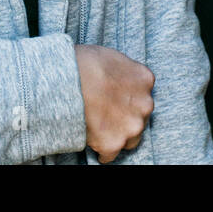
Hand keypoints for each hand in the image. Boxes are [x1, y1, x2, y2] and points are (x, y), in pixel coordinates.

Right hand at [74, 44, 154, 162]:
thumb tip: (121, 79)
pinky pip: (110, 154)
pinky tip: (92, 140)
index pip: (143, 93)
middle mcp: (145, 104)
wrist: (67, 81)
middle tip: (106, 113)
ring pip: (130, 138)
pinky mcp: (114, 143)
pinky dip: (102, 150)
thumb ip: (125, 72)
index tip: (116, 99)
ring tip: (99, 128)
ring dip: (117, 134)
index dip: (128, 97)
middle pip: (139, 117)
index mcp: (145, 80)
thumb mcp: (112, 57)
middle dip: (126, 117)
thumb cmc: (84, 63)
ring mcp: (131, 126)